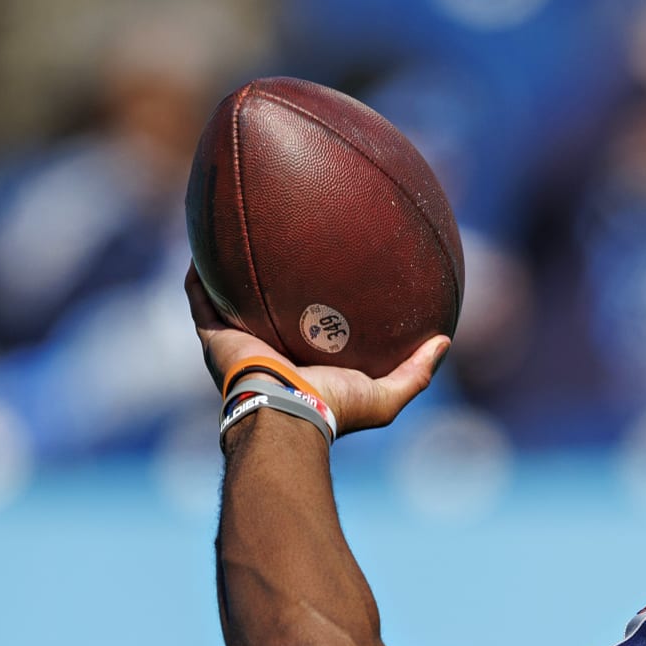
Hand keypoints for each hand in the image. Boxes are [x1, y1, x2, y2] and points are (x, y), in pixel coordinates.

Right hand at [186, 264, 449, 436]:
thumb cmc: (334, 407)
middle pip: (266, 309)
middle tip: (282, 244)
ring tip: (235, 231)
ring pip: (227, 299)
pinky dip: (200, 273)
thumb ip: (417, 371)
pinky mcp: (213, 337)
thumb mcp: (386, 394)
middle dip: (270, 280)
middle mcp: (267, 351)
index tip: (328, 274)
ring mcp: (237, 343)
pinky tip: (204, 241)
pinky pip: (200, 297)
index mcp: (302, 363)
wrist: (286, 414)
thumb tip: (445, 340)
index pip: (307, 329)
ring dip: (229, 270)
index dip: (315, 303)